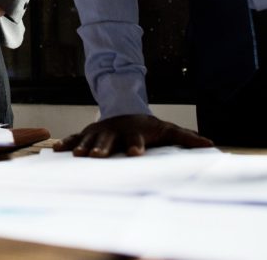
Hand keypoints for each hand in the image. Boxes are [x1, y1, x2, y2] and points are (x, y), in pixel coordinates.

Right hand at [54, 114, 213, 156]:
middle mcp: (115, 131)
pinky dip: (66, 142)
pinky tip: (56, 149)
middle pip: (108, 140)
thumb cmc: (149, 127)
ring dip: (83, 147)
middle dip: (102, 147)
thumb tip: (210, 144)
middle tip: (98, 156)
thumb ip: (187, 138)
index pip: (135, 140)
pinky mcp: (88, 134)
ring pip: (90, 139)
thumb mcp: (168, 130)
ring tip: (77, 155)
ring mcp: (99, 132)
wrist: (126, 111)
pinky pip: (76, 138)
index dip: (135, 146)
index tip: (135, 154)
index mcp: (134, 133)